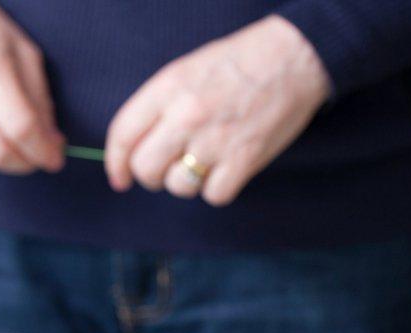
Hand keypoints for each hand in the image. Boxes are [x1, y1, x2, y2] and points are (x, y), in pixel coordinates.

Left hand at [105, 15, 329, 205]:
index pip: (123, 135)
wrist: (294, 58)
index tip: (120, 178)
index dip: (115, 163)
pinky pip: (213, 195)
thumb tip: (131, 152)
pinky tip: (226, 168)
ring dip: (186, 182)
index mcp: (168, 88)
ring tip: (203, 161)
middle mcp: (187, 114)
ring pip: (177, 186)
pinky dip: (217, 189)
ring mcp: (215, 140)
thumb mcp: (185, 71)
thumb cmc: (237, 65)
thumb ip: (156, 108)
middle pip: (145, 168)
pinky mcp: (243, 160)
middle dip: (151, 176)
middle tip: (167, 168)